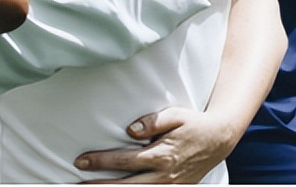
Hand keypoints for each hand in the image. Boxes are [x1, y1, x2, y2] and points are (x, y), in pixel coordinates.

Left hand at [74, 107, 235, 183]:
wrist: (219, 139)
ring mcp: (170, 186)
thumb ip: (152, 122)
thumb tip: (130, 130)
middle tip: (76, 185)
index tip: (80, 161)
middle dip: (98, 185)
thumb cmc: (193, 124)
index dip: (100, 162)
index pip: (124, 161)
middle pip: (125, 185)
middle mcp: (164, 176)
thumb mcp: (175, 115)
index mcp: (162, 155)